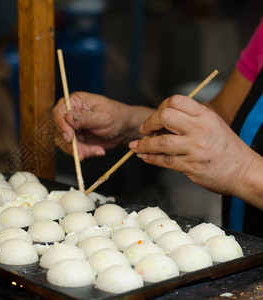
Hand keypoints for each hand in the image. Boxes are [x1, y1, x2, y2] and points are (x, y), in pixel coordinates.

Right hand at [51, 91, 150, 159]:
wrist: (124, 128)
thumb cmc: (116, 116)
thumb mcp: (103, 116)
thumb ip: (85, 117)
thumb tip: (68, 117)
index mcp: (75, 102)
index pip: (58, 112)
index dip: (61, 126)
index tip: (69, 138)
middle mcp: (71, 114)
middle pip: (60, 130)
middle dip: (71, 144)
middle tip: (83, 153)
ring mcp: (72, 127)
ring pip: (65, 142)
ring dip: (79, 150)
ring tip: (96, 151)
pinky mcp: (76, 139)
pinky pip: (73, 149)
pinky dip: (84, 152)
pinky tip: (97, 151)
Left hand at [129, 95, 255, 195]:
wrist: (244, 171)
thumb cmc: (226, 148)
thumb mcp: (213, 125)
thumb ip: (190, 120)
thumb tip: (162, 120)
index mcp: (205, 115)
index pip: (176, 101)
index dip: (160, 107)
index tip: (155, 117)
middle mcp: (200, 129)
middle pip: (165, 116)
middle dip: (149, 123)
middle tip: (144, 130)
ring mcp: (195, 147)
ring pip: (160, 141)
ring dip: (144, 145)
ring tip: (135, 146)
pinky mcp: (190, 165)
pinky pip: (164, 160)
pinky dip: (150, 158)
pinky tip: (145, 157)